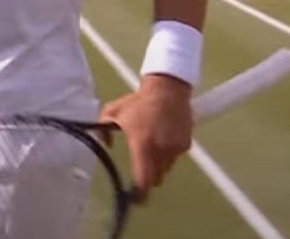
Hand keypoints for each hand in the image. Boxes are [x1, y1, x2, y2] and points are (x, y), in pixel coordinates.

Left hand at [99, 74, 193, 202]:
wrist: (167, 90)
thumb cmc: (138, 101)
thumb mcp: (112, 112)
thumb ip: (103, 129)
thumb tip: (106, 143)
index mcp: (142, 145)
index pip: (144, 178)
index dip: (141, 193)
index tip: (138, 200)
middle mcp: (161, 151)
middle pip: (156, 177)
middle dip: (149, 176)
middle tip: (142, 166)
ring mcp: (175, 149)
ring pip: (166, 168)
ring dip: (159, 164)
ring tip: (152, 144)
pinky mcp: (186, 144)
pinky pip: (176, 157)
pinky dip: (169, 153)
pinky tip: (163, 137)